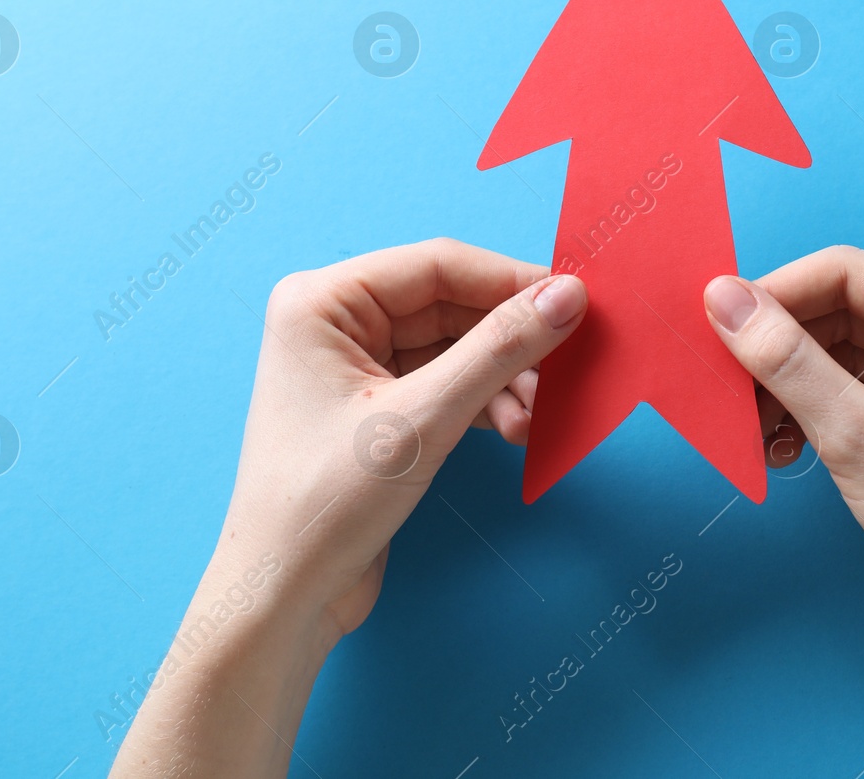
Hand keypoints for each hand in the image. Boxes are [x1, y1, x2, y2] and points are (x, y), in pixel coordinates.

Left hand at [112, 239, 586, 777]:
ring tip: (541, 414)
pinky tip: (517, 428)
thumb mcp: (422, 420)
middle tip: (573, 364)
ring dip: (505, 376)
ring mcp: (355, 366)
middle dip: (512, 338)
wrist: (283, 596)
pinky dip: (486, 401)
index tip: (580, 301)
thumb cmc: (324, 505)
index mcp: (322, 302)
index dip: (513, 281)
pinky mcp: (376, 408)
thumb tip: (567, 297)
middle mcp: (334, 322)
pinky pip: (447, 382)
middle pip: (451, 304)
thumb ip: (498, 350)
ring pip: (456, 346)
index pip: (437, 265)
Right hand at [704, 246, 863, 776]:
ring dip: (787, 385)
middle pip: (838, 309)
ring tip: (753, 431)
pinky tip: (781, 447)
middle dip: (777, 348)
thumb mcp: (855, 435)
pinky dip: (809, 410)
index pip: (846, 273)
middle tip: (725, 387)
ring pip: (837, 350)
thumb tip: (723, 297)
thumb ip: (784, 359)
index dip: (774, 294)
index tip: (714, 323)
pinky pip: (850, 386)